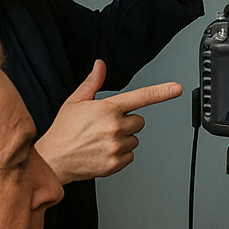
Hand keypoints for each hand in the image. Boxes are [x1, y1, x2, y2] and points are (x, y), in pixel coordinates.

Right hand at [38, 60, 183, 183]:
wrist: (52, 159)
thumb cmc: (63, 131)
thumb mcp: (75, 102)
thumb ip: (92, 83)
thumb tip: (100, 65)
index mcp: (107, 109)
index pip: (141, 97)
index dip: (161, 92)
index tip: (176, 88)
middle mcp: (115, 127)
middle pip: (139, 121)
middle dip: (127, 122)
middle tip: (105, 126)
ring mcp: (116, 146)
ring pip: (135, 139)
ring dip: (123, 138)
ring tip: (101, 140)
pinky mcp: (115, 163)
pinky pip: (130, 155)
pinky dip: (120, 154)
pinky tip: (102, 151)